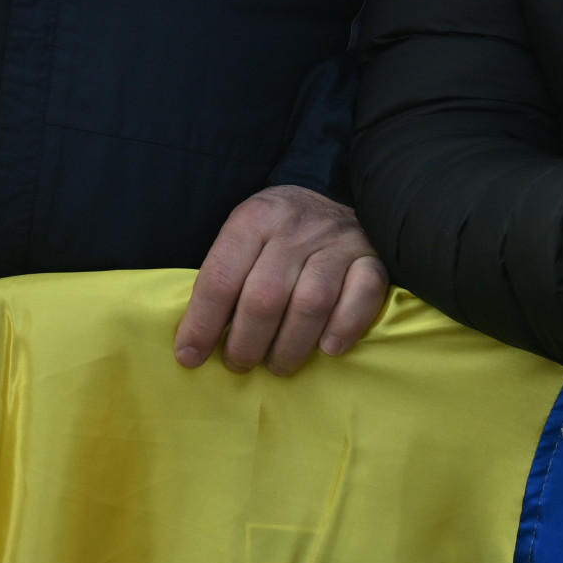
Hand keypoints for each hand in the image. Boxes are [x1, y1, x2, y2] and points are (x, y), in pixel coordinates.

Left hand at [173, 184, 386, 373]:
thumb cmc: (277, 229)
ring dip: (290, 346)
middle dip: (246, 342)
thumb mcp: (243, 234)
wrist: (335, 196)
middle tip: (238, 365)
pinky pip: (363, 296)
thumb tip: (196, 334)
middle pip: (265, 297)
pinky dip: (345, 327)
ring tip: (277, 366)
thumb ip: (225, 274)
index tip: (190, 356)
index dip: (202, 324)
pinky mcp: (372, 258)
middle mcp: (294, 230)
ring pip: (310, 304)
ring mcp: (337, 243)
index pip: (221, 278)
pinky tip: (328, 349)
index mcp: (253, 220)